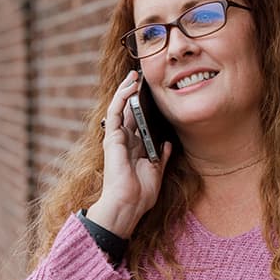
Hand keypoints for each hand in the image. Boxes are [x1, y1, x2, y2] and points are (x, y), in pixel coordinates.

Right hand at [88, 70, 171, 237]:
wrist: (128, 204)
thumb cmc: (140, 194)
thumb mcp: (157, 172)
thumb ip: (161, 156)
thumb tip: (167, 143)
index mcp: (135, 150)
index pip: (139, 123)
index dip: (145, 108)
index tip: (154, 95)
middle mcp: (125, 142)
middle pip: (130, 113)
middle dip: (135, 95)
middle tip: (144, 78)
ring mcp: (117, 139)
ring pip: (120, 109)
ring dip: (126, 90)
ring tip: (135, 75)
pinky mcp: (112, 138)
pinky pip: (115, 113)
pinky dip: (122, 97)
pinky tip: (130, 86)